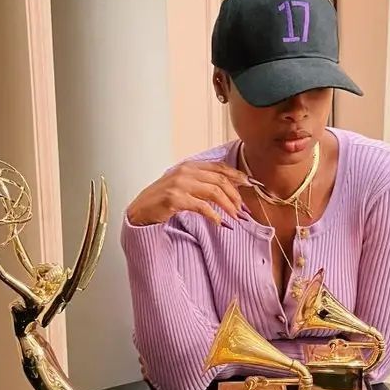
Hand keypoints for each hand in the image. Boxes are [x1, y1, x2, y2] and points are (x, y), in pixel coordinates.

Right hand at [126, 161, 249, 226]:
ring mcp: (179, 184)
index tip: (250, 184)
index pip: (219, 167)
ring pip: (214, 192)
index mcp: (189, 165)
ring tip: (235, 217)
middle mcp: (185, 171)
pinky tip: (220, 223)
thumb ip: (202, 182)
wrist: (140, 210)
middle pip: (220, 180)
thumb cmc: (162, 199)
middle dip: (235, 195)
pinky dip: (214, 216)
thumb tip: (228, 188)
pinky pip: (202, 207)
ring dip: (228, 206)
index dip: (236, 175)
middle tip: (243, 209)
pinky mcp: (175, 199)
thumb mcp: (183, 185)